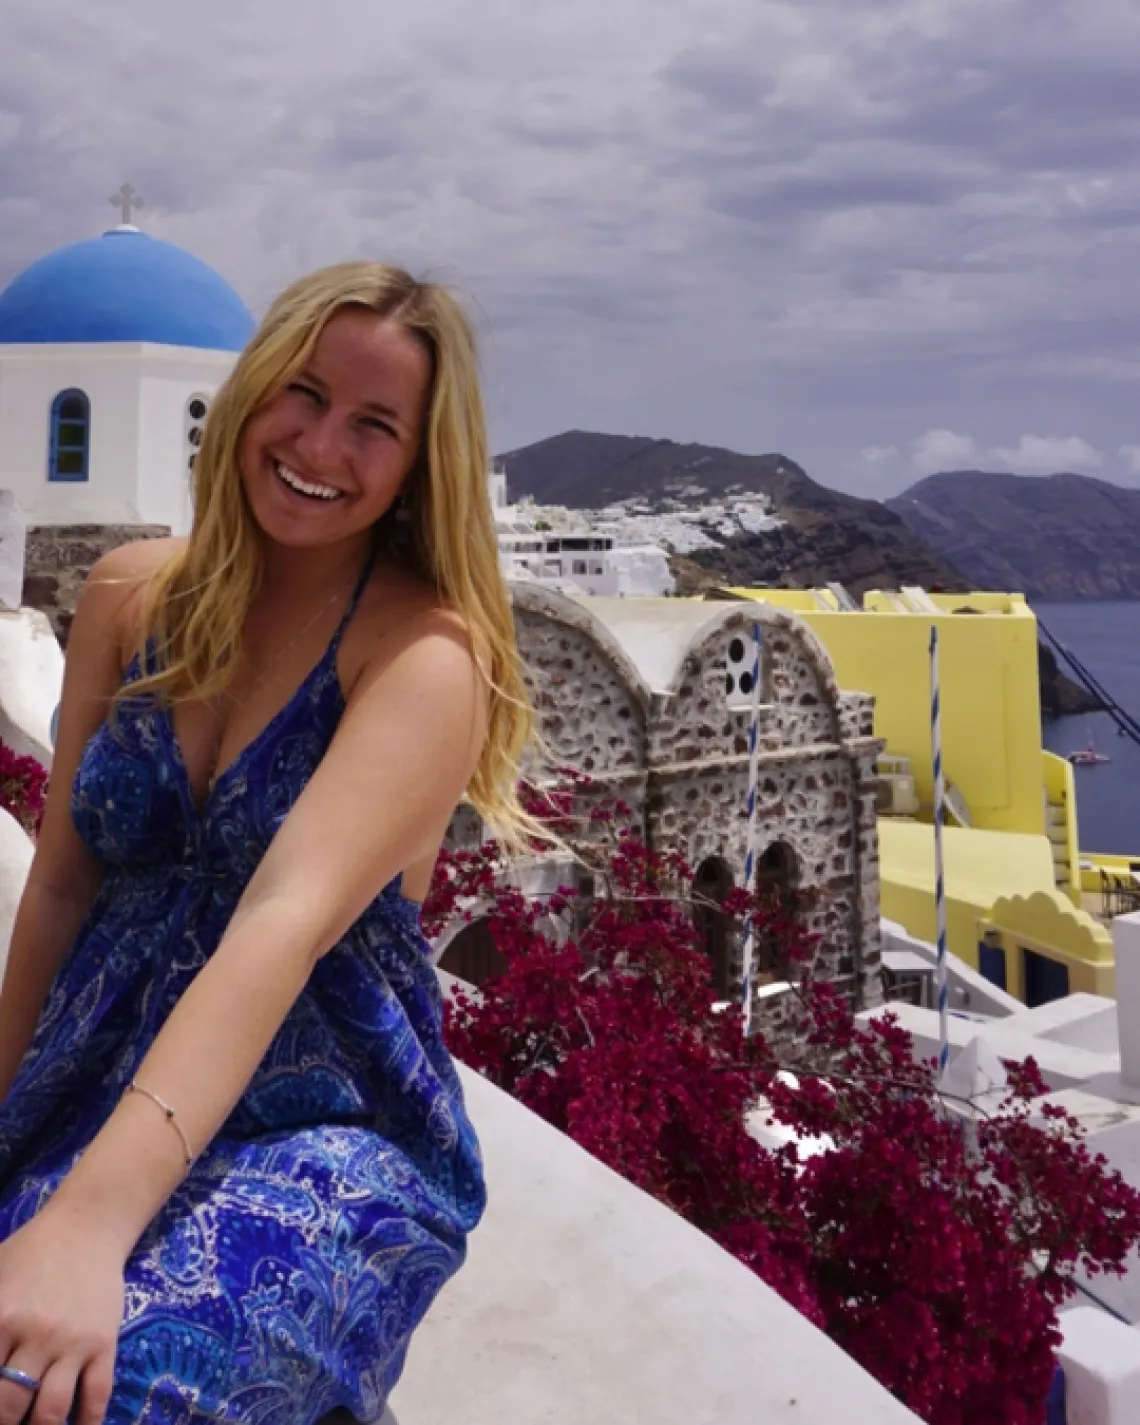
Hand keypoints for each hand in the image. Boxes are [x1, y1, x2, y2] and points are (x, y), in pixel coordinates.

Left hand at [0, 1208, 123, 1424]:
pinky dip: (86, 1422)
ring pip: (51, 1410)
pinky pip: (97, 1395)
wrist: (89, 1227)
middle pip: (10, 1405)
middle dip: (4, 1422)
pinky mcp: (105, 1344)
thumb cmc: (30, 1253)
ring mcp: (74, 1343)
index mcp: (1, 1318)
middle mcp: (37, 1336)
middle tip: (5, 1419)